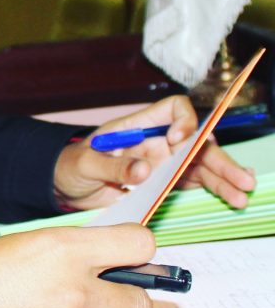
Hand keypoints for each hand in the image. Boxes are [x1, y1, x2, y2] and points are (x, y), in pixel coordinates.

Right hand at [0, 224, 154, 307]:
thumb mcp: (25, 246)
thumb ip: (73, 254)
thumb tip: (112, 265)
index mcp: (65, 250)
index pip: (138, 244)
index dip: (139, 250)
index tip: (135, 257)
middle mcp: (76, 292)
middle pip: (139, 301)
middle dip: (126, 298)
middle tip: (102, 297)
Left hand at [53, 95, 256, 211]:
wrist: (64, 187)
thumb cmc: (70, 166)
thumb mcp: (85, 164)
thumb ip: (112, 168)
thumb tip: (145, 171)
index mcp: (137, 126)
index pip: (172, 109)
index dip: (184, 121)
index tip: (181, 141)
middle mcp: (155, 141)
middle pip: (195, 141)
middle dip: (218, 157)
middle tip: (240, 177)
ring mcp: (162, 162)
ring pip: (200, 164)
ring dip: (222, 178)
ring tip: (242, 193)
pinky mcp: (162, 182)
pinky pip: (192, 183)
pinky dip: (212, 189)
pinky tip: (231, 197)